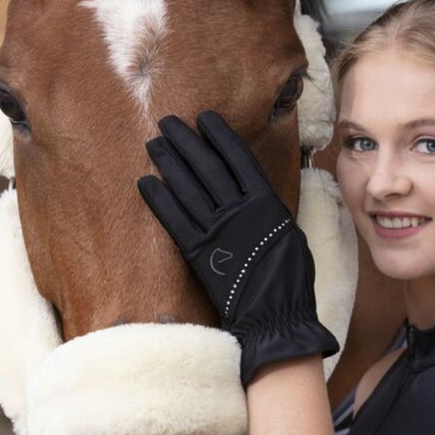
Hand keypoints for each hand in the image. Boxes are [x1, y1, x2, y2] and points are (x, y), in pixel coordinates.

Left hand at [137, 110, 338, 387]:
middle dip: (186, 142)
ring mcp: (217, 230)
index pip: (238, 159)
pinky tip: (145, 183)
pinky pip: (174, 220)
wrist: (275, 316)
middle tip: (167, 122)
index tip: (204, 119)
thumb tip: (257, 194)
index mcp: (266, 203)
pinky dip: (159, 200)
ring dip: (169, 163)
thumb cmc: (289, 279)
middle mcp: (240, 210)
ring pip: (188, 188)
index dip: (220, 137)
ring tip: (155, 144)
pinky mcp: (198, 253)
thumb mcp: (290, 234)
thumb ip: (269, 211)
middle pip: (207, 167)